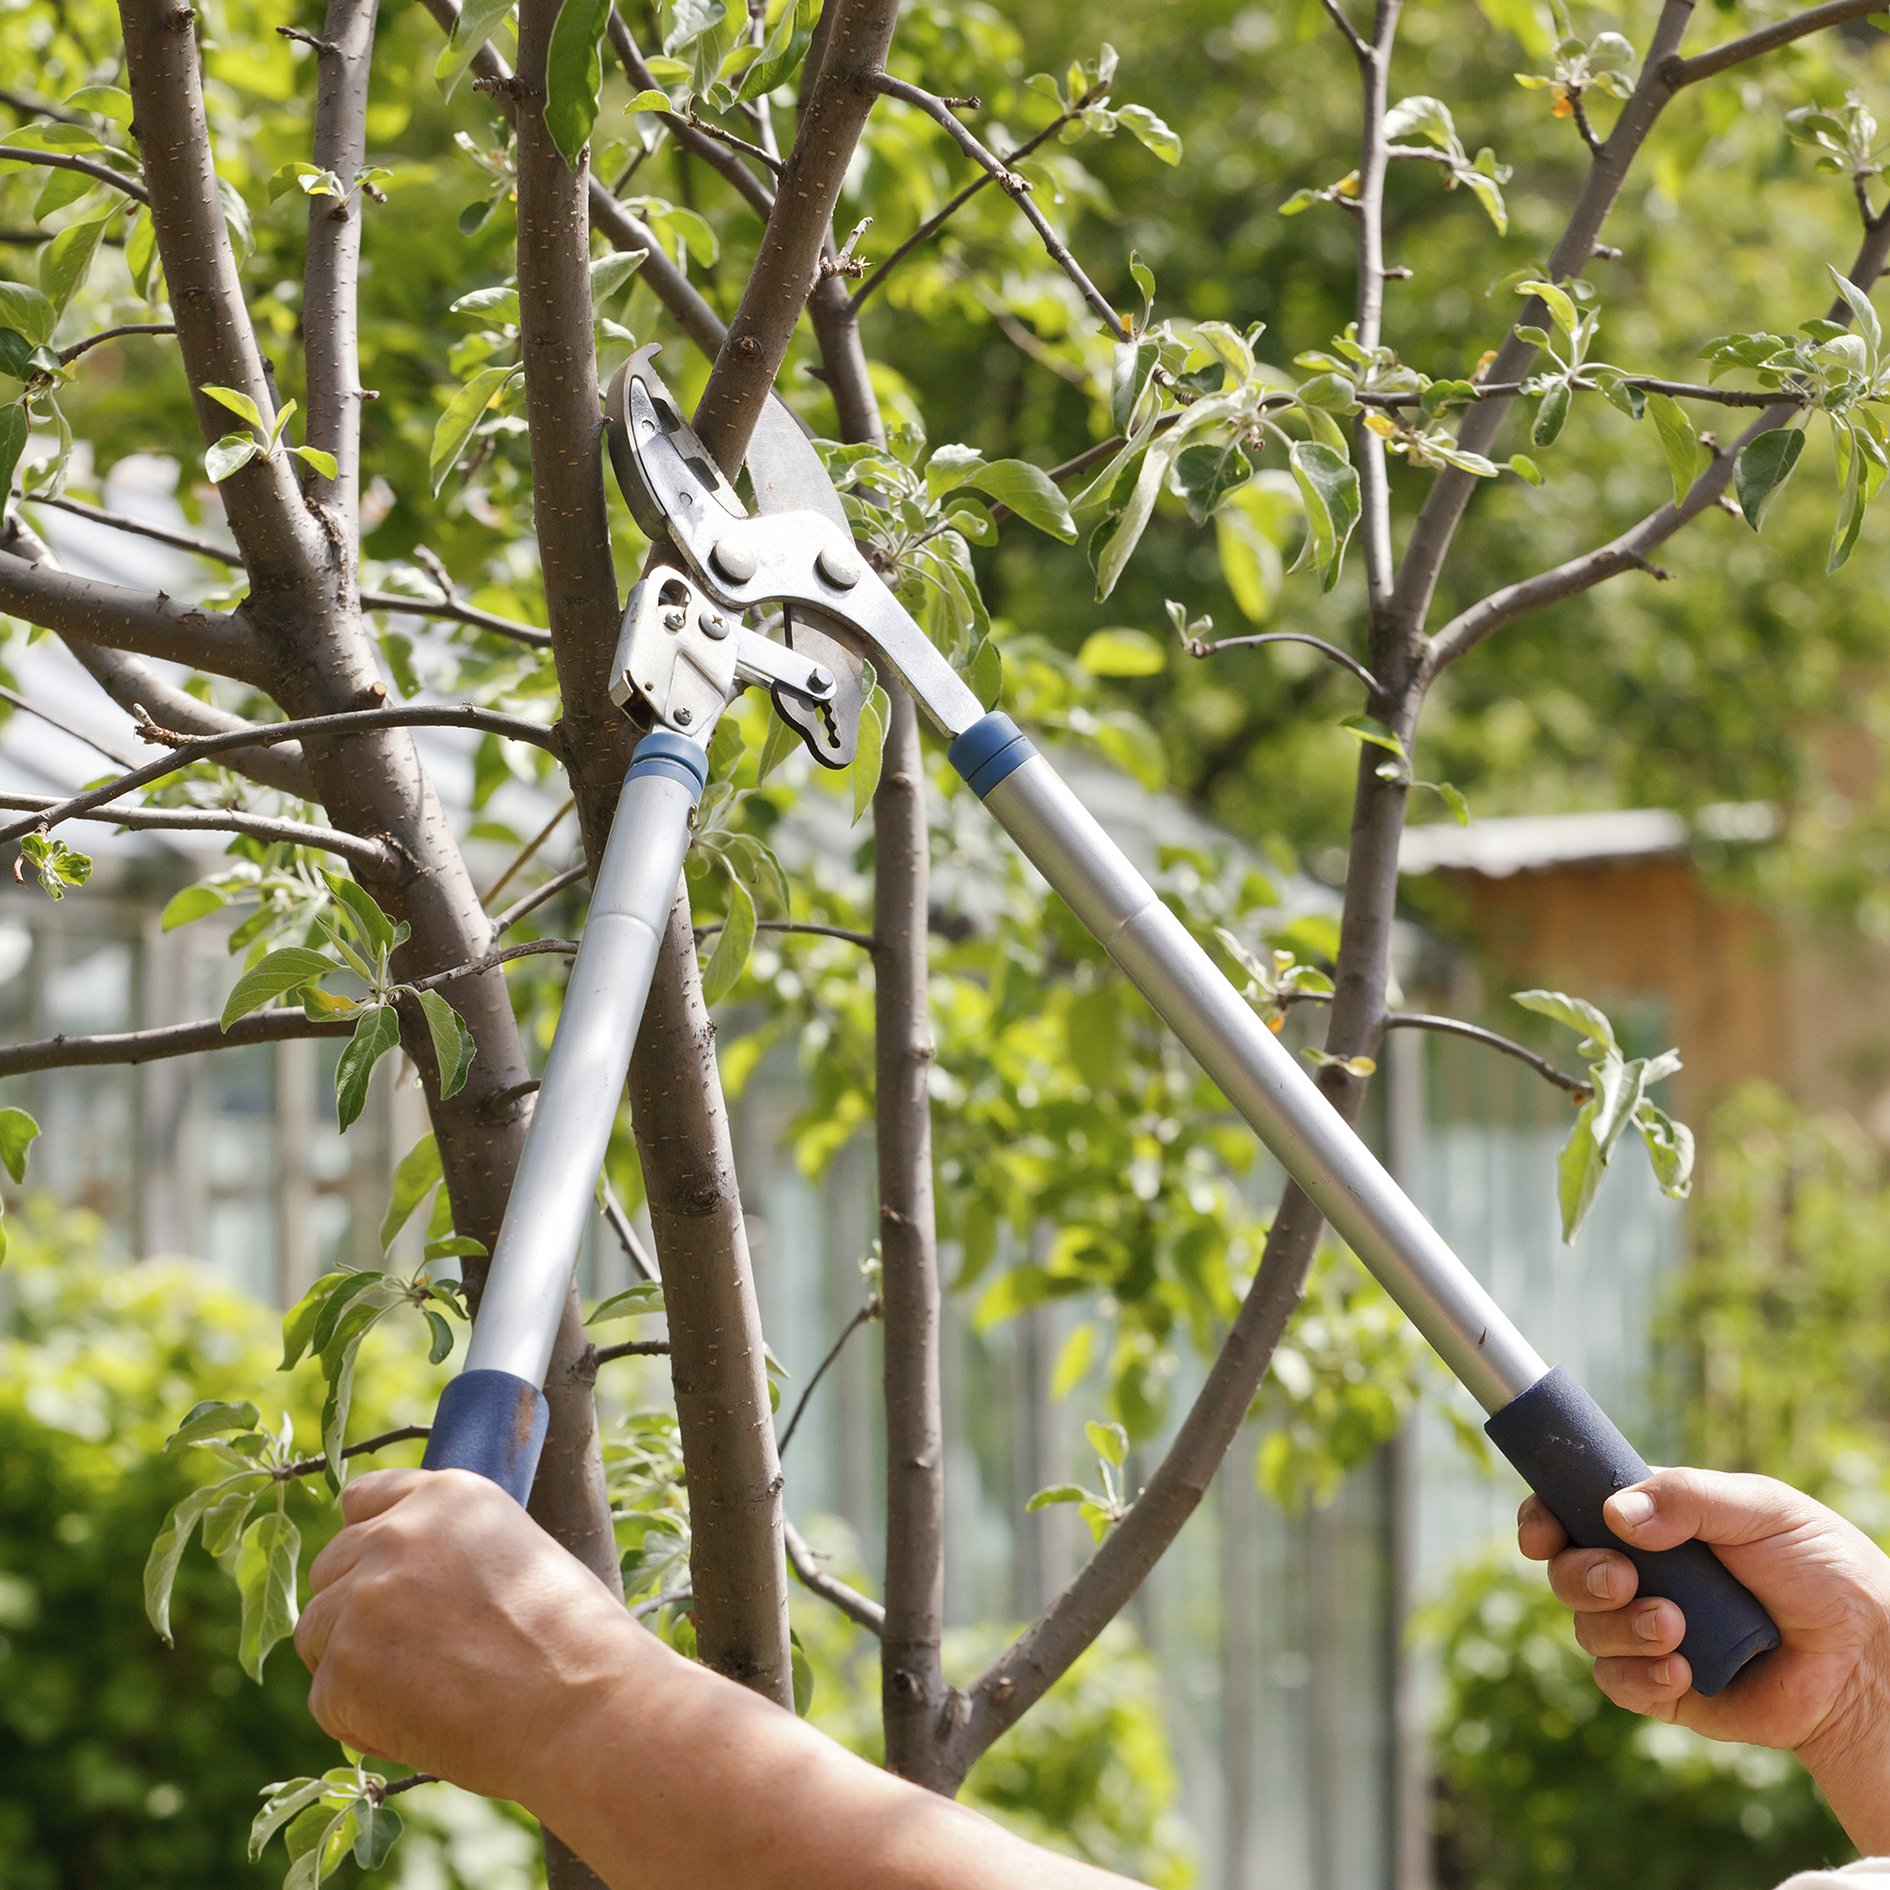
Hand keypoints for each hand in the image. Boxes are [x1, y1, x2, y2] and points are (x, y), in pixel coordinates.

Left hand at [294, 1468, 642, 1803]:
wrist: (582, 1705)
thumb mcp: (517, 1552)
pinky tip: (425, 1722)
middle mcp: (395, 1534)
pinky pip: (328, 1696)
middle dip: (358, 1607)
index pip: (363, 1499)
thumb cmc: (570, 1639)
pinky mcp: (342, 1669)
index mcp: (446, 1495)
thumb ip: (448, 1548)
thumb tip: (397, 1574)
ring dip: (354, 1662)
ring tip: (426, 1689)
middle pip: (331, 1567)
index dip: (371, 1542)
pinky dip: (362, 1718)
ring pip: (318, 1631)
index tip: (387, 1577)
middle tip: (417, 1651)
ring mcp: (362, 1600)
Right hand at [1520, 1467, 1889, 1851]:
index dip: (1543, 1520)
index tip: (1541, 1532)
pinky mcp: (1666, 1688)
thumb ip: (1687, 1499)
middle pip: (1566, 1572)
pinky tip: (1681, 1671)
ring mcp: (1650, 1632)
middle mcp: (1641, 1574)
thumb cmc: (1820, 1569)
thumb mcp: (1759, 1510)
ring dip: (1620, 1628)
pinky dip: (1639, 1677)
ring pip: (1588, 1630)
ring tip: (1675, 1629)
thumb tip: (1613, 1515)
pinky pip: (1618, 1685)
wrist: (1865, 1657)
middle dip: (1580, 1576)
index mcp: (1652, 1521)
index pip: (1570, 1511)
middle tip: (1621, 1579)